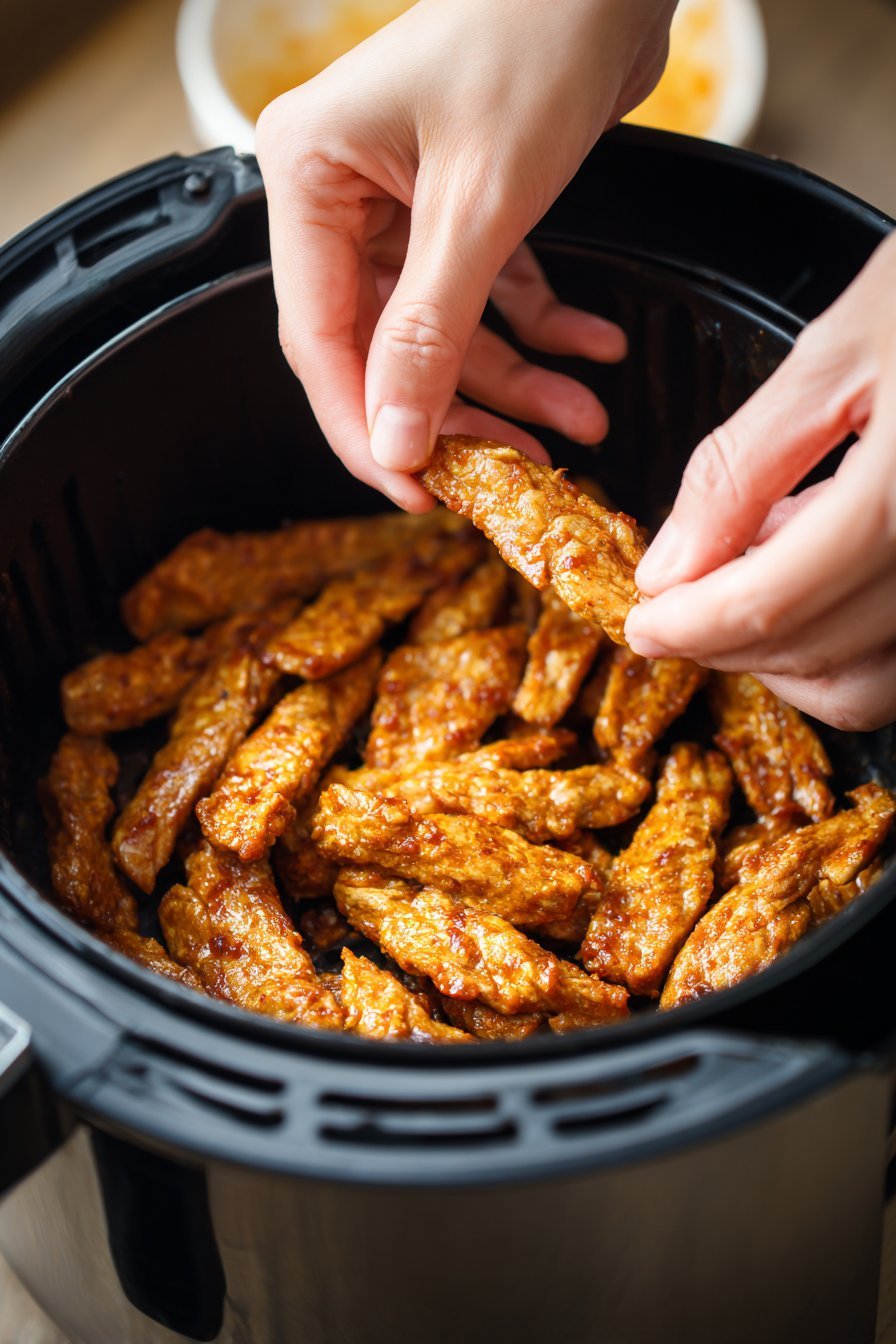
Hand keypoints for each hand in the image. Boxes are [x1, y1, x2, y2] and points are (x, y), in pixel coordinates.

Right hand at [255, 0, 674, 509]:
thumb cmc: (534, 37)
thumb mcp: (478, 205)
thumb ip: (429, 333)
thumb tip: (394, 441)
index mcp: (308, 179)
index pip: (321, 337)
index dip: (366, 425)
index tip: (417, 490)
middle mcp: (343, 194)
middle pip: (386, 345)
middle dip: (458, 409)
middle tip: (509, 472)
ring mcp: (402, 201)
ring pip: (446, 331)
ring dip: (517, 379)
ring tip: (582, 421)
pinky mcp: (462, 205)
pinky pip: (491, 291)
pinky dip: (543, 324)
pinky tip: (595, 350)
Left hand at [626, 230, 895, 731]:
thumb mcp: (837, 350)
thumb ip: (742, 466)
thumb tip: (670, 565)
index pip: (770, 606)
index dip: (689, 627)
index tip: (643, 621)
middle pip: (815, 653)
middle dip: (725, 642)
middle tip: (680, 597)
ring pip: (869, 683)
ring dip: (787, 654)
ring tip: (749, 573)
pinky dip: (848, 642)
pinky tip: (819, 570)